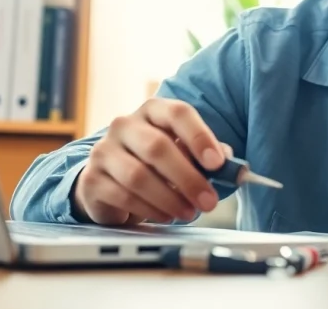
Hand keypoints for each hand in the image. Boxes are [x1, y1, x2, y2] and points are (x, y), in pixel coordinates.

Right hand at [73, 97, 232, 225]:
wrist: (110, 181)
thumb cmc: (156, 165)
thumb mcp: (183, 155)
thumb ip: (208, 159)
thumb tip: (235, 170)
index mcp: (152, 111)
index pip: (177, 113)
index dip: (199, 137)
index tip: (218, 163)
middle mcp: (124, 125)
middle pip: (157, 147)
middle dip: (188, 178)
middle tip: (209, 201)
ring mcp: (104, 151)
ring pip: (139, 175)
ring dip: (170, 198)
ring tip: (189, 212)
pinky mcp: (91, 179)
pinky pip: (123, 196)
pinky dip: (150, 210)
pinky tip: (165, 216)